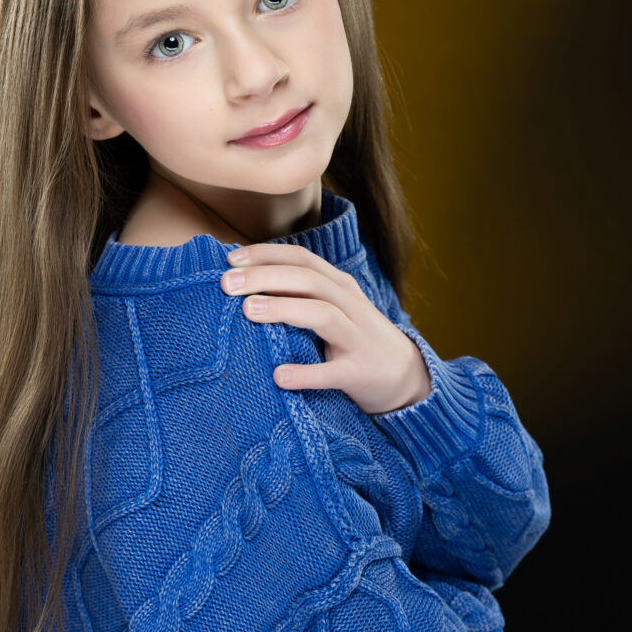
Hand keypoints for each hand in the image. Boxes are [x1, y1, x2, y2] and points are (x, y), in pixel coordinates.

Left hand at [220, 243, 431, 415]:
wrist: (405, 375)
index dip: (266, 254)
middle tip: (226, 284)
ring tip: (247, 311)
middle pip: (307, 280)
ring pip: (322, 314)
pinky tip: (279, 376)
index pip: (302, 259)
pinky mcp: (360, 373)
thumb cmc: (352, 337)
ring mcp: (357, 338)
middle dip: (265, 277)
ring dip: (284, 309)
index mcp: (339, 285)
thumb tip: (244, 280)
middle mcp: (349, 305)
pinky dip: (306, 374)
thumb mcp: (332, 307)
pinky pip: (332, 373)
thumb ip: (298, 293)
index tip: (229, 260)